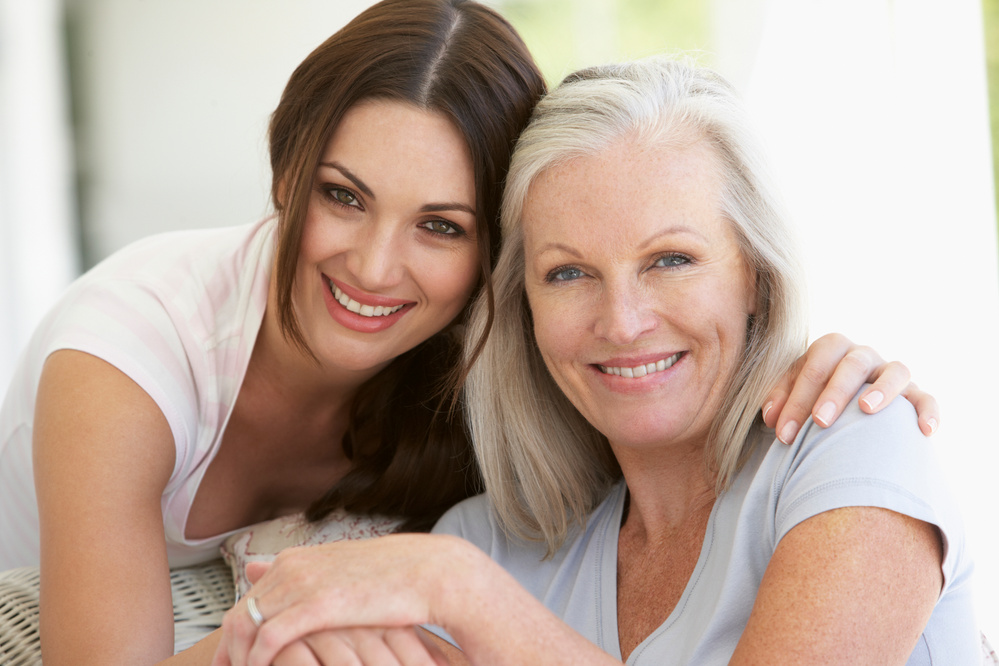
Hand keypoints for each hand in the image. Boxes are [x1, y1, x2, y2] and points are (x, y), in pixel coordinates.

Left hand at [213, 535, 472, 665]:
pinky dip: (257, 662)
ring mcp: (300, 583)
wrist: (430, 571)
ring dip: (239, 659)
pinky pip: (268, 638)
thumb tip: (282, 585)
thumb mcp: (342, 578)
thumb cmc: (392, 579)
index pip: (246, 599)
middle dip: (228, 652)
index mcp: (295, 560)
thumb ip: (309, 583)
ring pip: (244, 626)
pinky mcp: (316, 604)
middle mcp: (290, 567)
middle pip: (237, 614)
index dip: (234, 636)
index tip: (232, 663)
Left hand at [762, 333, 939, 443]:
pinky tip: (925, 431)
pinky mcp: (913, 394)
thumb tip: (772, 417)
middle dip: (834, 392)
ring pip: (895, 371)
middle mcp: (863, 356)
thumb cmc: (811, 399)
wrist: (843, 408)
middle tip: (819, 422)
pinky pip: (926, 398)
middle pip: (851, 365)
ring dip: (882, 389)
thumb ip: (779, 400)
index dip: (796, 397)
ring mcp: (891, 372)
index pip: (814, 365)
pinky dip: (928, 411)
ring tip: (867, 410)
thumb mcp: (792, 394)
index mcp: (830, 350)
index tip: (783, 433)